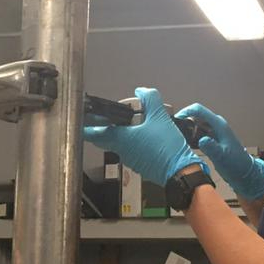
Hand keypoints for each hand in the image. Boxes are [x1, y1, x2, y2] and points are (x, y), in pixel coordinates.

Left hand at [83, 87, 202, 185]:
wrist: (180, 171)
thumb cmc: (167, 147)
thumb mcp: (160, 117)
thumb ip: (150, 99)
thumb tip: (142, 91)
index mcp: (120, 139)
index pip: (93, 133)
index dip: (86, 126)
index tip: (83, 119)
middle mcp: (121, 151)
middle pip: (103, 139)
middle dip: (102, 129)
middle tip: (106, 118)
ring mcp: (129, 160)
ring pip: (117, 145)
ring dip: (119, 135)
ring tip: (131, 124)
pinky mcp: (139, 165)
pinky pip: (130, 152)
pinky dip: (131, 143)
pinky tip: (143, 136)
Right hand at [175, 103, 263, 199]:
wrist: (243, 172)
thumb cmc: (236, 163)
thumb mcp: (222, 156)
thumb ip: (211, 147)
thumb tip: (201, 140)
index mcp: (219, 125)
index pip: (199, 110)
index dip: (186, 111)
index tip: (176, 120)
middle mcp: (215, 125)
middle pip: (196, 117)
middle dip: (184, 122)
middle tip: (174, 133)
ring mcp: (214, 132)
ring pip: (196, 126)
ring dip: (187, 130)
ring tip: (178, 139)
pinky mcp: (212, 140)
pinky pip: (198, 134)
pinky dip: (191, 137)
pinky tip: (186, 145)